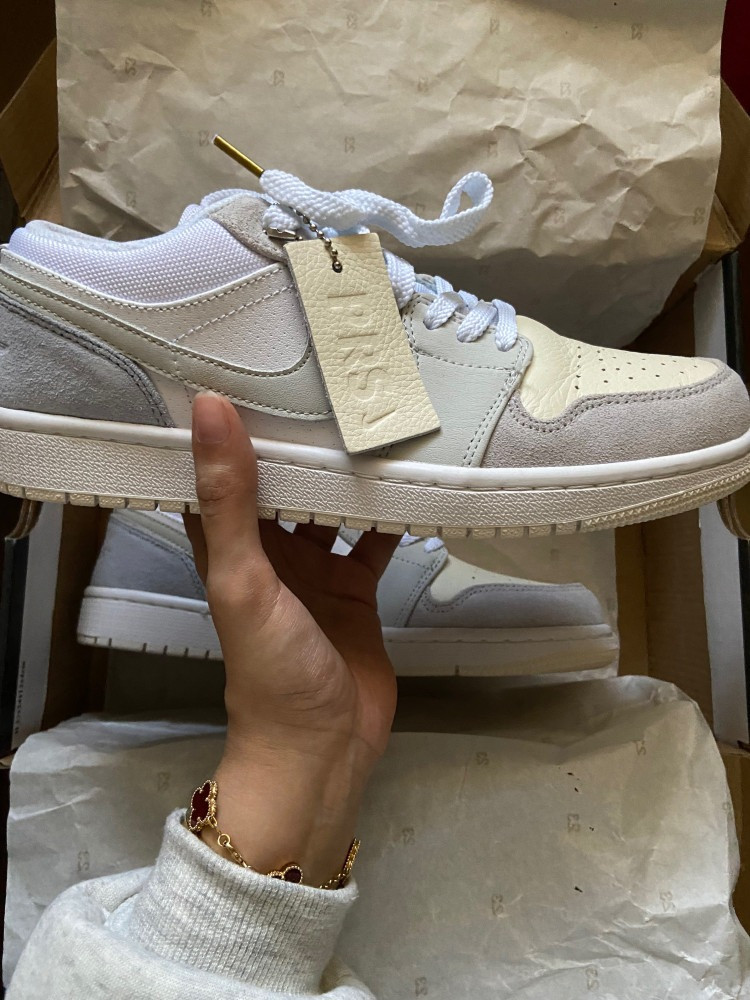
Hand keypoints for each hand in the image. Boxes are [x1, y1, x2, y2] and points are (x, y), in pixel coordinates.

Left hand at [184, 391, 398, 884]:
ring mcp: (316, 570)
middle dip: (300, 439)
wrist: (323, 749)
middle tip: (330, 377)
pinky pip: (374, 539)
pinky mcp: (357, 588)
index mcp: (229, 545)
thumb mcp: (244, 578)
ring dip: (348, 472)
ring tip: (376, 417)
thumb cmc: (272, 668)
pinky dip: (391, 514)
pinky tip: (415, 481)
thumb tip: (209, 410)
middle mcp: (270, 551)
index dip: (228, 424)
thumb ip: (230, 499)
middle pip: (282, 481)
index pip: (220, 470)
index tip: (246, 366)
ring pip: (331, 505)